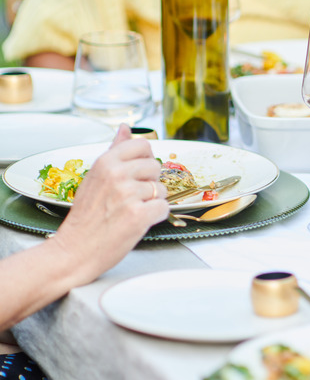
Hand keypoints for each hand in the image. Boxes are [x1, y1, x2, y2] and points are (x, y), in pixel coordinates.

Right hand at [51, 125, 168, 285]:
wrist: (75, 250)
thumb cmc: (86, 217)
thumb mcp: (95, 177)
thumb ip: (114, 152)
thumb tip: (125, 128)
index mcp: (106, 163)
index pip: (143, 145)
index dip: (145, 161)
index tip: (137, 174)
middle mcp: (117, 175)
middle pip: (156, 167)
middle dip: (149, 183)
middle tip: (130, 198)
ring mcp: (128, 195)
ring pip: (161, 189)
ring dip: (152, 202)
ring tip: (131, 211)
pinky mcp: (139, 215)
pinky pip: (164, 208)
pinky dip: (155, 217)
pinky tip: (138, 222)